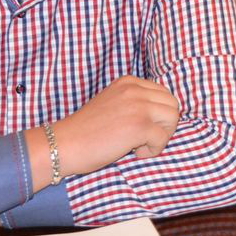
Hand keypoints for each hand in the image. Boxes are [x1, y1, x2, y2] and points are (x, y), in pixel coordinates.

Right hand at [40, 76, 179, 183]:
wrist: (63, 145)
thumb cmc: (86, 132)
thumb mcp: (113, 104)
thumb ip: (135, 102)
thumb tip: (163, 114)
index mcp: (129, 82)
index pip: (163, 94)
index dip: (157, 115)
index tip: (140, 128)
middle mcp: (135, 89)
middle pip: (173, 105)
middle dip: (164, 125)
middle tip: (144, 139)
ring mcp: (138, 106)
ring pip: (172, 119)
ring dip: (160, 136)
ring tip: (139, 145)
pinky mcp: (139, 126)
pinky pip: (163, 138)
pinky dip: (153, 150)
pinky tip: (134, 153)